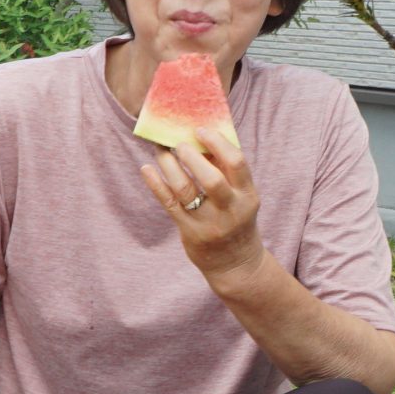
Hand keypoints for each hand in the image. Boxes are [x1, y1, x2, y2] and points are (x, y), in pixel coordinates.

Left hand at [140, 132, 262, 281]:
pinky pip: (169, 204)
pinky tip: (147, 169)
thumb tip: (199, 136)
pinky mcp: (190, 232)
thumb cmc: (235, 219)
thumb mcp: (241, 197)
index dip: (217, 142)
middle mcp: (230, 210)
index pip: (236, 163)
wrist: (235, 263)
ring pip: (185, 190)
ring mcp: (209, 223)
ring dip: (170, 166)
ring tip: (161, 151)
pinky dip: (156, 184)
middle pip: (211, 179)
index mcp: (247, 195)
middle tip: (179, 143)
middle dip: (192, 156)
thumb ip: (226, 170)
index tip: (200, 130)